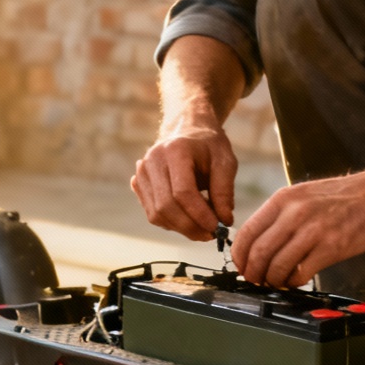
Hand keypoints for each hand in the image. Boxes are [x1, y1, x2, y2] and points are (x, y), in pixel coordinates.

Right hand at [131, 117, 237, 239]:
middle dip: (190, 226)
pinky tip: (188, 217)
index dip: (200, 215)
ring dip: (181, 227)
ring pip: (157, 214)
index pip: (183, 192)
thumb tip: (224, 221)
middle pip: (166, 206)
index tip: (217, 227)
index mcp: (175, 150)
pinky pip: (153, 214)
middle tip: (211, 235)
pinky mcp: (138, 184)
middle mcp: (152, 161)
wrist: (186, 130)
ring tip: (202, 225)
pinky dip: (172, 223)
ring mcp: (141, 173)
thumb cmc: (209, 146)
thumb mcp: (225, 162)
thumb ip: (225, 191)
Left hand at [232, 169, 364, 288]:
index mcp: (283, 199)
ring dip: (273, 280)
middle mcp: (295, 213)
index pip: (248, 232)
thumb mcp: (302, 195)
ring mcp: (313, 231)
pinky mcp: (331, 247)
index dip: (240, 255)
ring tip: (277, 282)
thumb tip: (257, 244)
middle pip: (259, 252)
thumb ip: (279, 217)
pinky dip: (294, 281)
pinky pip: (301, 273)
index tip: (241, 266)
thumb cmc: (340, 198)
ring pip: (277, 265)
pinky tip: (297, 280)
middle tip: (255, 280)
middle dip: (253, 273)